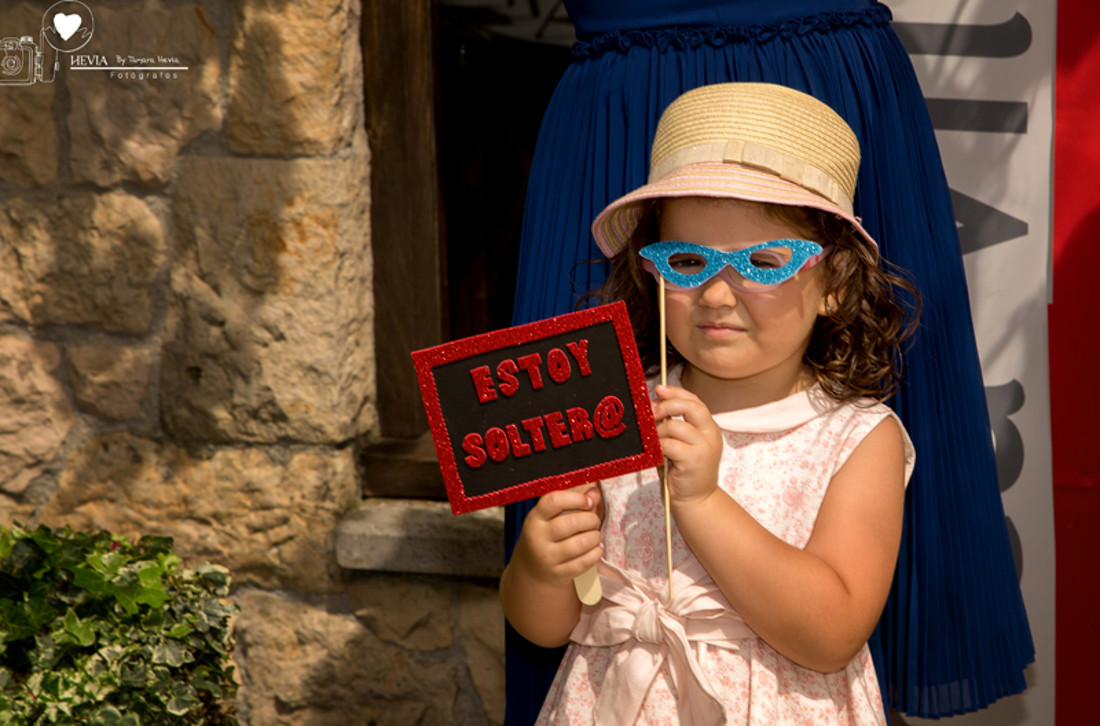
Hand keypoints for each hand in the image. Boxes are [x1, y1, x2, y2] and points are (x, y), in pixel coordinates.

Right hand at [513, 485, 603, 587]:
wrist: (532, 570)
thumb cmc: (547, 536)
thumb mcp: (553, 516)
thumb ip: (574, 501)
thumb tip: (595, 492)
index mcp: (535, 518)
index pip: (554, 501)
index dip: (576, 499)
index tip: (588, 502)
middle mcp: (537, 537)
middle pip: (571, 522)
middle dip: (591, 519)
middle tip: (594, 521)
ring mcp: (547, 557)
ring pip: (580, 543)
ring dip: (595, 537)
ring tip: (595, 535)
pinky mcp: (558, 573)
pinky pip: (584, 562)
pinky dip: (596, 553)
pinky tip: (596, 548)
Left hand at [652, 384, 722, 505]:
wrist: (695, 500)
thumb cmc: (683, 471)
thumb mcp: (680, 443)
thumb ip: (672, 425)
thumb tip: (653, 406)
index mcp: (709, 428)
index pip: (695, 401)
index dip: (676, 393)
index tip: (659, 389)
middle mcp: (711, 434)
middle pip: (690, 407)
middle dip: (667, 405)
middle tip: (651, 412)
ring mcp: (705, 447)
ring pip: (676, 426)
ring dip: (658, 430)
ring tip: (652, 440)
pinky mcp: (694, 460)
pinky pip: (670, 444)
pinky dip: (658, 445)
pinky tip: (655, 451)